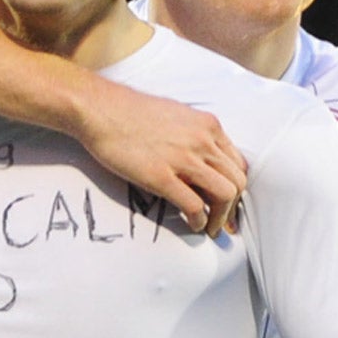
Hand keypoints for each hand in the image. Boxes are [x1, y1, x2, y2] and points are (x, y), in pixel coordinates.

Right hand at [77, 80, 245, 237]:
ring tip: (210, 228)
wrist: (100, 109)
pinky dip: (199, 221)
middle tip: (223, 223)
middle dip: (233, 208)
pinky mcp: (162, 176)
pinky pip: (195, 206)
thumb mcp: (175, 116)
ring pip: (224, 195)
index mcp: (207, 126)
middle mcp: (203, 141)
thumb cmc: (130, 112)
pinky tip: (193, 224)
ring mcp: (184, 159)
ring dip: (220, 219)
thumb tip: (200, 159)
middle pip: (237, 182)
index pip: (238, 164)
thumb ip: (194, 135)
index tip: (230, 203)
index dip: (237, 188)